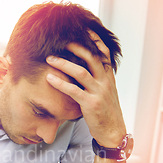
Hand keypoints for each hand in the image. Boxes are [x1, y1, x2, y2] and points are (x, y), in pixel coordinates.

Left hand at [45, 30, 126, 147]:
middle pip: (92, 58)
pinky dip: (60, 83)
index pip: (103, 53)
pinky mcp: (91, 104)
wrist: (113, 132)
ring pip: (81, 72)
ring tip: (50, 58)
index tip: (84, 30)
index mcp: (108, 78)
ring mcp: (99, 92)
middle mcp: (105, 82)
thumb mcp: (105, 92)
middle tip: (61, 41)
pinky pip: (73, 91)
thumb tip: (87, 67)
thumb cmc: (105, 112)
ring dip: (64, 64)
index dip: (94, 41)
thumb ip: (98, 79)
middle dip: (76, 47)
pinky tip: (49, 79)